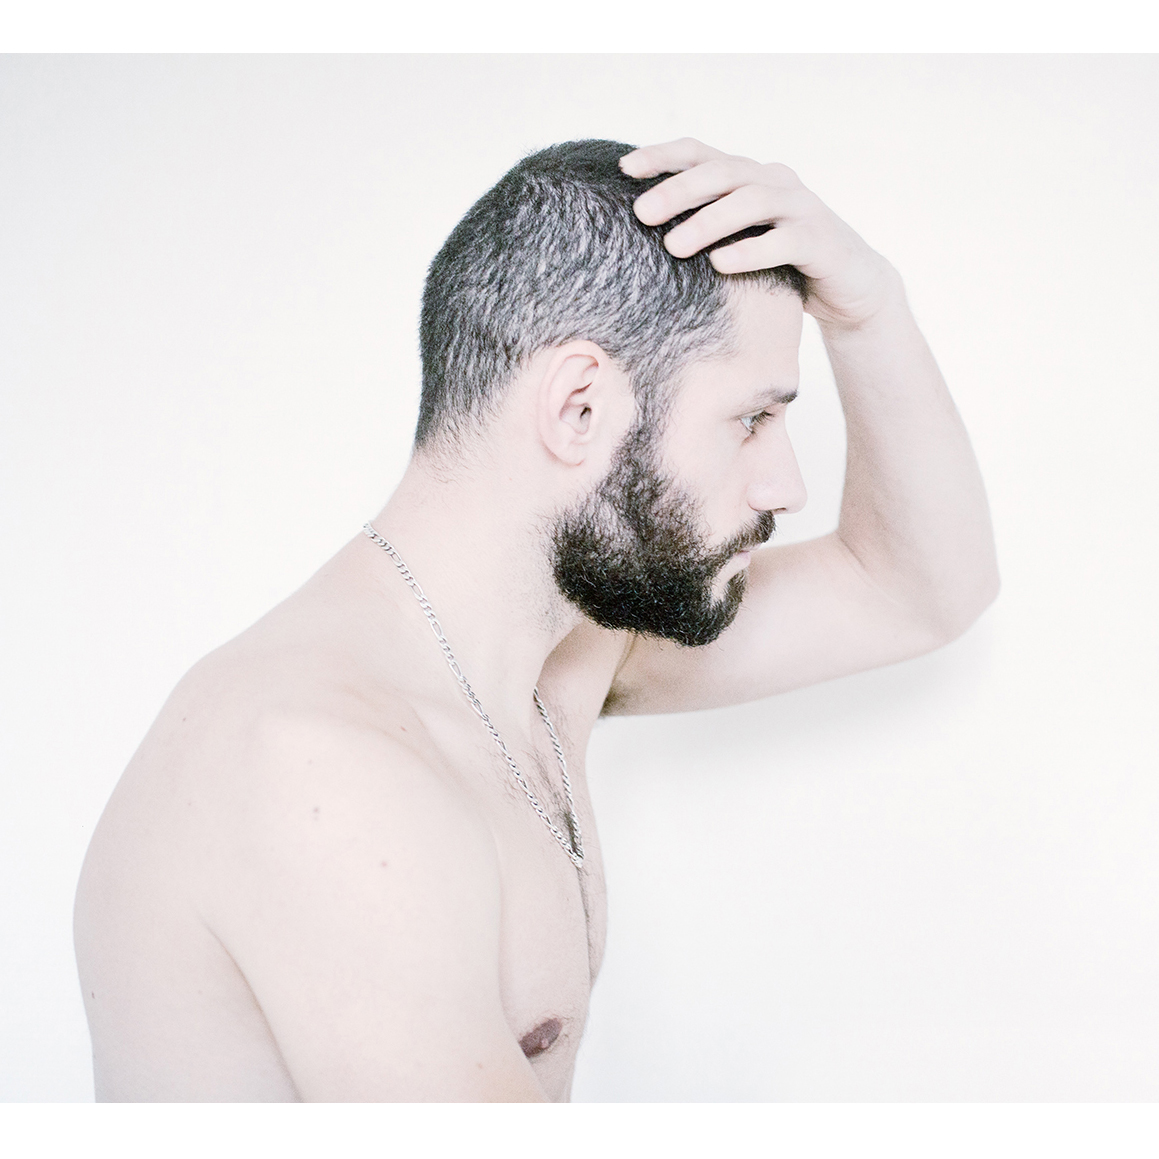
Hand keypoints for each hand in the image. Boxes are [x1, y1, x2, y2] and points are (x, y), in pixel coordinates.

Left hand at [620, 138, 902, 330]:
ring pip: (752, 201)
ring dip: (709, 222)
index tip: (624, 169)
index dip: (663, 156)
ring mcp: (801, 208)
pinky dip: (751, 251)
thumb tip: (637, 232)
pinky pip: (784, 241)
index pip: (701, 154)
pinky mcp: (821, 240)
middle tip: (641, 213)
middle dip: (679, 190)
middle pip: (723, 172)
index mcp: (749, 176)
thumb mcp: (738, 241)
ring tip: (673, 246)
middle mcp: (775, 182)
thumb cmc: (780, 266)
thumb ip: (702, 229)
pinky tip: (721, 265)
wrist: (849, 287)